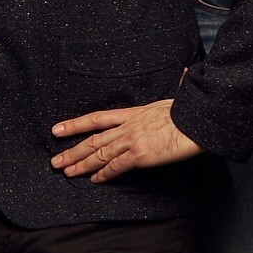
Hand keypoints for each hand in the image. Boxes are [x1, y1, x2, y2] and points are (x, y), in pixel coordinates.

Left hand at [52, 98, 202, 180]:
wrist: (198, 119)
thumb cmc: (190, 109)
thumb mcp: (176, 95)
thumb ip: (175, 87)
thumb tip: (186, 72)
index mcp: (133, 113)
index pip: (97, 118)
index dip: (75, 124)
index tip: (58, 129)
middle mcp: (128, 126)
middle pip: (93, 139)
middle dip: (72, 151)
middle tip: (55, 161)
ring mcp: (132, 140)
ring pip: (100, 154)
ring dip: (81, 164)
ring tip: (67, 172)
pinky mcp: (140, 155)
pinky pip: (117, 166)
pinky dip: (104, 174)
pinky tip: (95, 180)